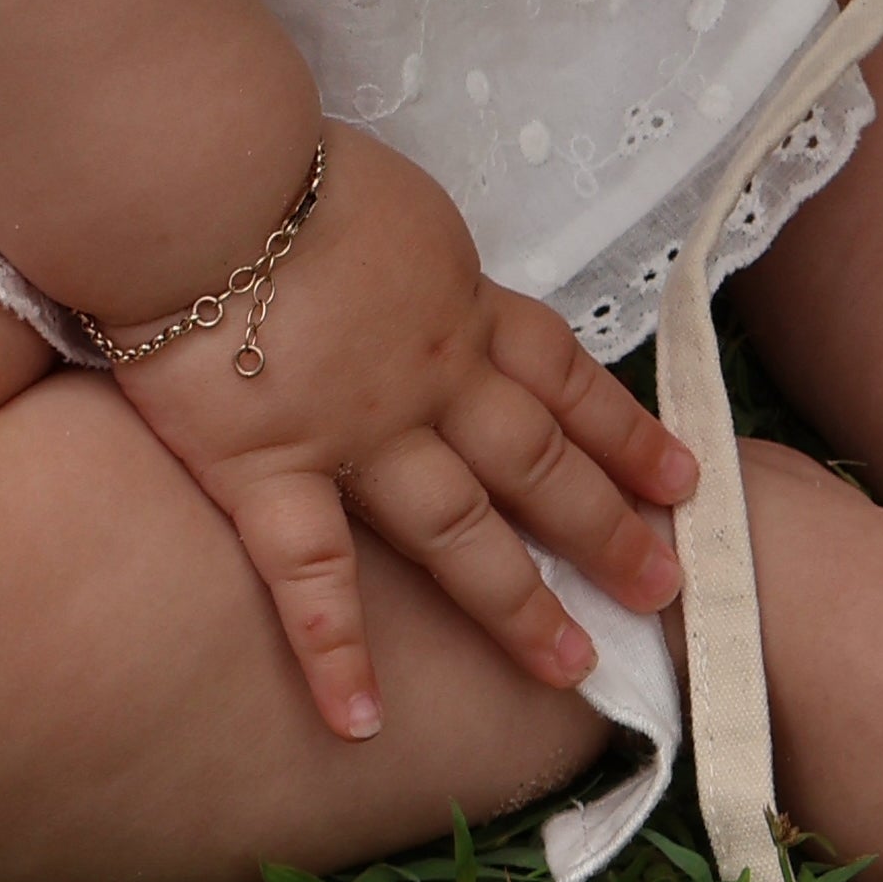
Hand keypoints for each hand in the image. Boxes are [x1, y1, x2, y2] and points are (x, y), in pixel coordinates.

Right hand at [98, 120, 694, 745]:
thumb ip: (398, 253)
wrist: (201, 175)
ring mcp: (354, 432)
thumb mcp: (378, 194)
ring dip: (518, 602)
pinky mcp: (268, 468)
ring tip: (571, 668)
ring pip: (457, 531)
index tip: (681, 477)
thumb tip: (394, 267)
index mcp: (453, 300)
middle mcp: (427, 377)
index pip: (562, 374)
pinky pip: (310, 576)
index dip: (623, 428)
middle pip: (537, 462)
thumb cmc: (272, 159)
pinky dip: (334, 653)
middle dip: (605, 527)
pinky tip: (362, 723)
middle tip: (665, 587)